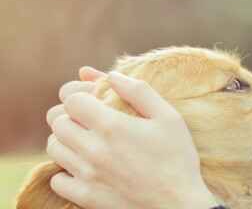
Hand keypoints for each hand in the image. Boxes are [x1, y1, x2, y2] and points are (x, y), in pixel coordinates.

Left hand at [46, 67, 216, 208]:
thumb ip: (139, 92)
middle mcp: (93, 149)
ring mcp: (87, 175)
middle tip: (89, 118)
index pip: (71, 100)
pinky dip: (66, 169)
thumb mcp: (168, 117)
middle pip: (57, 121)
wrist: (179, 204)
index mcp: (112, 126)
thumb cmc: (177, 157)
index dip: (80, 95)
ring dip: (66, 139)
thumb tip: (112, 75)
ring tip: (86, 140)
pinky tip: (85, 166)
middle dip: (70, 114)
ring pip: (53, 147)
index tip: (93, 100)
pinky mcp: (85, 196)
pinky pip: (57, 178)